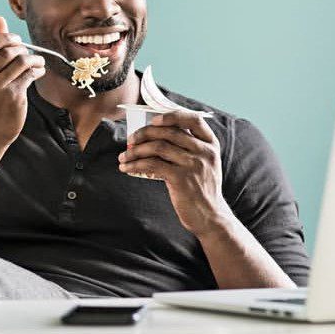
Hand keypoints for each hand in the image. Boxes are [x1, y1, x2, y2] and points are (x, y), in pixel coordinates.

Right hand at [0, 16, 46, 146]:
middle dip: (22, 48)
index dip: (5, 38)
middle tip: (28, 52)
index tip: (15, 41)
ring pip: (21, 61)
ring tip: (37, 61)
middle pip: (7, 51)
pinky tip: (39, 71)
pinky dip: (38, 69)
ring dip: (34, 58)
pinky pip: (30, 74)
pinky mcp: (12, 97)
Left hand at [118, 110, 232, 236]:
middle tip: (130, 140)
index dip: (172, 116)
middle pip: (169, 132)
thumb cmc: (201, 188)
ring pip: (158, 147)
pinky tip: (126, 168)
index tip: (154, 120)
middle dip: (145, 133)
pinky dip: (135, 164)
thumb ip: (188, 148)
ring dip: (136, 150)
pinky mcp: (181, 179)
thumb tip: (153, 135)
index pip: (194, 119)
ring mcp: (193, 165)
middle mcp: (204, 152)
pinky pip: (152, 165)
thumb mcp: (203, 164)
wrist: (210, 217)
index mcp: (210, 144)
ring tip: (124, 156)